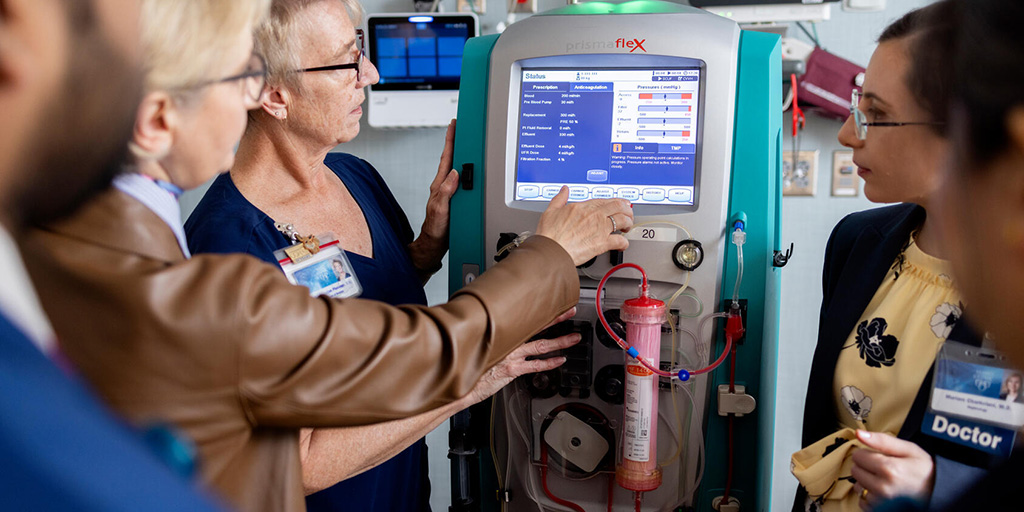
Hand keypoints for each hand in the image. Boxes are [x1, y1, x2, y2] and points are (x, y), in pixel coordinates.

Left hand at [409, 119, 459, 274]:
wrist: (434, 246)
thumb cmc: (435, 230)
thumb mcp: (441, 211)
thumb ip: (446, 193)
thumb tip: (454, 174)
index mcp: (440, 185)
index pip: (447, 157)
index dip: (450, 140)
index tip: (454, 125)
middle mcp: (444, 186)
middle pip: (452, 159)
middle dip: (457, 141)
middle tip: (462, 126)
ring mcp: (449, 193)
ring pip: (457, 169)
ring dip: (462, 155)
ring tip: (468, 142)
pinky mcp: (455, 200)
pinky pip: (462, 181)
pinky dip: (466, 172)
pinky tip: (471, 170)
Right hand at [462, 308, 579, 404]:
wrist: (461, 380)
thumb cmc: (469, 362)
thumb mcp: (480, 342)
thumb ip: (493, 334)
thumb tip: (498, 326)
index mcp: (503, 332)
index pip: (527, 318)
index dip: (543, 310)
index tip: (554, 303)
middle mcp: (509, 342)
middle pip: (538, 327)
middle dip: (557, 319)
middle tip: (571, 312)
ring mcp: (512, 355)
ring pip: (541, 345)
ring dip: (560, 342)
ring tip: (574, 338)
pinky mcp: (512, 370)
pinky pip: (535, 365)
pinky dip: (549, 363)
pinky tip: (560, 361)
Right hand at [535, 186, 633, 265]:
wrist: (551, 250)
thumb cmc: (549, 234)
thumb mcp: (551, 210)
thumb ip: (560, 198)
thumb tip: (564, 190)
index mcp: (584, 207)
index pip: (606, 200)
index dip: (616, 202)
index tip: (619, 204)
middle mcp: (595, 216)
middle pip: (619, 207)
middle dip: (627, 210)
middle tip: (628, 214)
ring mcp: (600, 229)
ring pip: (623, 221)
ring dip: (628, 223)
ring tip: (627, 227)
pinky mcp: (602, 243)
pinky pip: (620, 241)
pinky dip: (624, 243)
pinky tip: (622, 244)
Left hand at [850, 430, 934, 509]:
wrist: (938, 493)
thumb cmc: (925, 471)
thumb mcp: (909, 449)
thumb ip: (882, 440)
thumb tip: (859, 433)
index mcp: (889, 469)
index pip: (858, 456)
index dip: (868, 453)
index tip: (880, 456)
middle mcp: (883, 487)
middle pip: (856, 470)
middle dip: (866, 466)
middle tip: (884, 468)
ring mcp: (881, 502)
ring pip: (857, 485)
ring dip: (866, 482)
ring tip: (885, 480)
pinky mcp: (879, 511)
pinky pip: (861, 500)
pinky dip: (868, 495)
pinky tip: (882, 491)